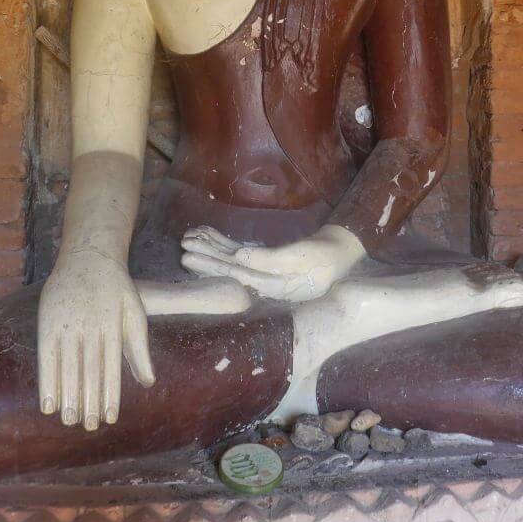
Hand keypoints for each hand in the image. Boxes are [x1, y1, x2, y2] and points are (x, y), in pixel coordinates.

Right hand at [37, 251, 154, 429]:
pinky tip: (48, 404)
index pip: (111, 367)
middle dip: (88, 401)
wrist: (88, 256)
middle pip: (88, 371)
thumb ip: (138, 347)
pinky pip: (47, 357)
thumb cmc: (115, 288)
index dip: (110, 394)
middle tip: (88, 426)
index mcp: (112, 325)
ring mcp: (66, 324)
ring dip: (68, 397)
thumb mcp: (135, 311)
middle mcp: (89, 326)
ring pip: (67, 366)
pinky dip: (47, 381)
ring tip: (70, 421)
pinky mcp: (47, 322)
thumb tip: (148, 381)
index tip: (109, 418)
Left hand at [180, 224, 365, 301]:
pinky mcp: (265, 261)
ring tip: (188, 239)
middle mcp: (262, 283)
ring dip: (210, 248)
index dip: (212, 265)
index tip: (191, 256)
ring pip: (231, 259)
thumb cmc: (325, 257)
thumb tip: (240, 257)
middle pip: (227, 269)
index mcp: (270, 287)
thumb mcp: (300, 257)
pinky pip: (240, 252)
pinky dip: (223, 243)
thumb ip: (271, 260)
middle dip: (204, 257)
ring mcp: (263, 272)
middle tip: (181, 247)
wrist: (341, 253)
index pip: (234, 276)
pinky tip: (208, 234)